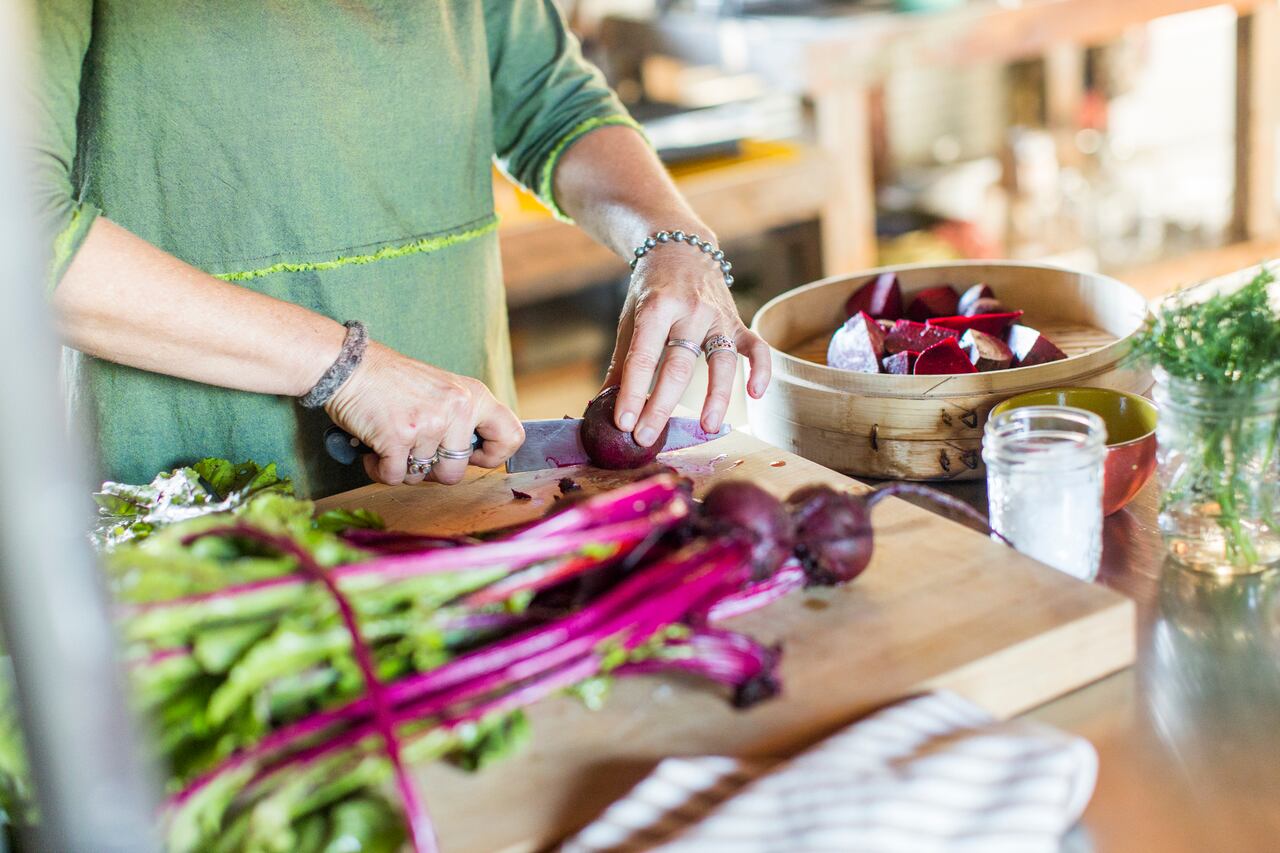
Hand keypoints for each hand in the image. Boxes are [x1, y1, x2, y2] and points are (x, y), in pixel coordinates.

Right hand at [325, 342, 524, 484]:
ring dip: (402, 467)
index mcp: (474, 396)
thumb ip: (463, 418)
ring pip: (421, 476)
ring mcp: (429, 423)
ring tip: (390, 440)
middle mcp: (457, 408)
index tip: (471, 458)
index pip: (512, 437)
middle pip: (457, 472)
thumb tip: (473, 457)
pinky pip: (394, 476)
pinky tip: (374, 449)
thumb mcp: (443, 389)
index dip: (492, 457)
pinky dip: (380, 470)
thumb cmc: (393, 381)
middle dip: (432, 471)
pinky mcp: (398, 437)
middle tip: (413, 451)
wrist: (349, 365)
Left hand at [604, 236, 770, 445]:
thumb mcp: (630, 319)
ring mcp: (717, 316)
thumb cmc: (650, 292)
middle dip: (661, 406)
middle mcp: (689, 311)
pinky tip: (755, 394)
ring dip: (716, 396)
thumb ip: (621, 363)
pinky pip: (756, 347)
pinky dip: (760, 369)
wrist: (681, 248)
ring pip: (721, 360)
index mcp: (656, 308)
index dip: (632, 393)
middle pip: (678, 366)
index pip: (642, 357)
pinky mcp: (738, 321)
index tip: (623, 423)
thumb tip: (602, 406)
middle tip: (646, 437)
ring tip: (706, 427)